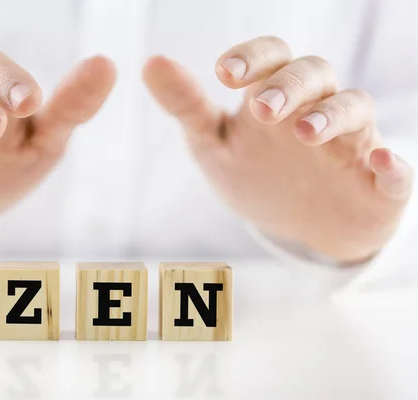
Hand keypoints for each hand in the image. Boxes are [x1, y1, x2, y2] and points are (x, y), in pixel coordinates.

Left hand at [143, 36, 412, 263]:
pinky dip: (392, 164)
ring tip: (303, 132)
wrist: (297, 226)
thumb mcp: (212, 143)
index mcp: (274, 95)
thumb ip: (186, 105)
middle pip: (314, 75)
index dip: (252, 58)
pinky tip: (379, 164)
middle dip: (289, 86)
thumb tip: (150, 62)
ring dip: (332, 116)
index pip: (271, 58)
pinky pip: (395, 169)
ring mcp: (352, 143)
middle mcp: (316, 108)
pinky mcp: (379, 182)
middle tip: (261, 110)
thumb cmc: (255, 174)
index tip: (223, 73)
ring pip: (355, 110)